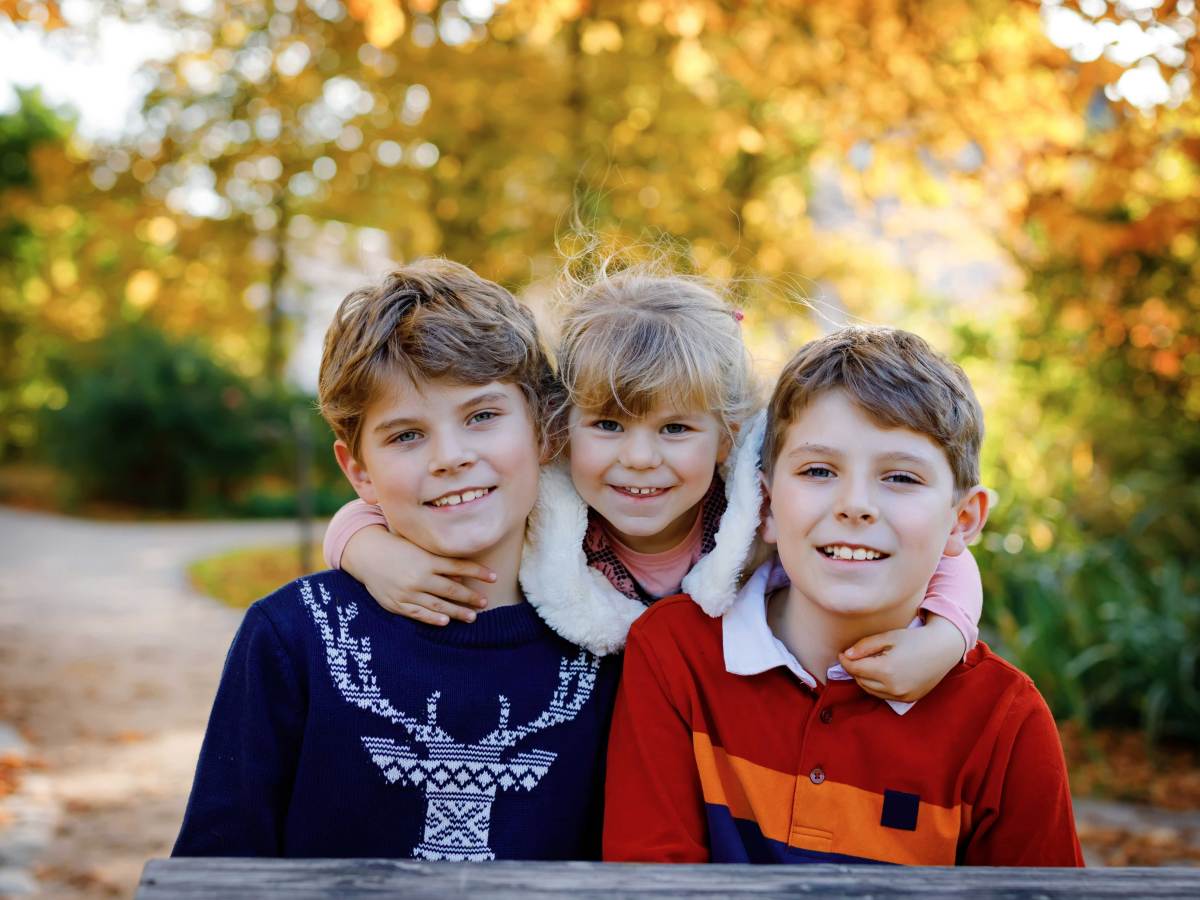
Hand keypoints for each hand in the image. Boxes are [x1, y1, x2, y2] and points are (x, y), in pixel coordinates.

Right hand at [341, 525, 494, 625]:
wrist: (367, 555)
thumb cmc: (397, 547)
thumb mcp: (418, 547)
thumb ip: (439, 560)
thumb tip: (462, 576)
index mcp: (427, 559)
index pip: (460, 566)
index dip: (478, 572)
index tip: (494, 577)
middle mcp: (419, 576)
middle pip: (452, 589)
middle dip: (471, 597)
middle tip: (485, 602)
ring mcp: (408, 592)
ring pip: (438, 604)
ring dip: (457, 611)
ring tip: (472, 616)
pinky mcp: (398, 603)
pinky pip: (418, 613)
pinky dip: (432, 618)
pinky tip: (445, 622)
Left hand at [838, 615, 965, 702]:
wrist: (943, 649)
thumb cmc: (915, 639)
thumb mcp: (888, 637)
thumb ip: (864, 646)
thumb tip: (846, 655)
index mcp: (886, 670)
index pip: (855, 669)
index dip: (845, 661)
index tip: (841, 654)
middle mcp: (893, 687)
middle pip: (861, 681)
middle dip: (855, 669)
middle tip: (854, 657)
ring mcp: (901, 696)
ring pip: (871, 691)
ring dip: (864, 679)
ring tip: (868, 665)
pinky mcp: (908, 699)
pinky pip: (884, 696)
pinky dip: (878, 687)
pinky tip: (881, 674)